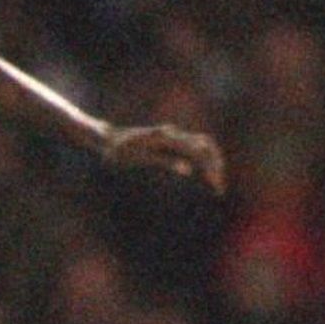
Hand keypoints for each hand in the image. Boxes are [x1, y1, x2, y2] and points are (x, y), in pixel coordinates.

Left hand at [100, 124, 228, 194]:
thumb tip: (188, 170)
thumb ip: (163, 161)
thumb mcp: (138, 158)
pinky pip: (192, 149)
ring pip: (202, 147)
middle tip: (219, 188)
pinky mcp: (168, 142)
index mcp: (169, 138)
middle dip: (216, 166)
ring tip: (215, 184)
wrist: (105, 138)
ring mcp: (171, 137)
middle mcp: (173, 135)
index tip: (215, 184)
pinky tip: (203, 175)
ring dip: (212, 163)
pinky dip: (202, 160)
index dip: (211, 167)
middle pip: (207, 147)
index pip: (200, 151)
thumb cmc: (118, 150)